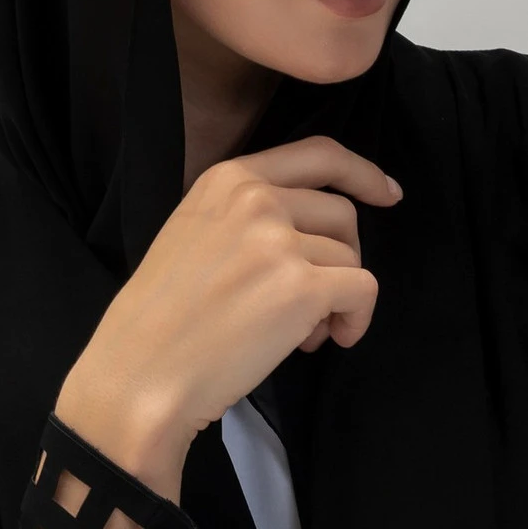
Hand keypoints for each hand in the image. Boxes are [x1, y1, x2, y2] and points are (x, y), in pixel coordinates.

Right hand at [54, 135, 402, 484]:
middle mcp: (255, 199)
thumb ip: (244, 218)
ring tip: (300, 334)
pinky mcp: (302, 287)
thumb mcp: (191, 235)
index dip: (361, 172)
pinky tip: (327, 341)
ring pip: (351, 258)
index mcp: (226, 179)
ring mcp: (279, 240)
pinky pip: (363, 291)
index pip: (316, 153)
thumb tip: (312, 235)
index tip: (388, 194)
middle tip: (313, 304)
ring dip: (338, 299)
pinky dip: (356, 320)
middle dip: (342, 257)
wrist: (139, 375)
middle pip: (341, 212)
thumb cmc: (159, 322)